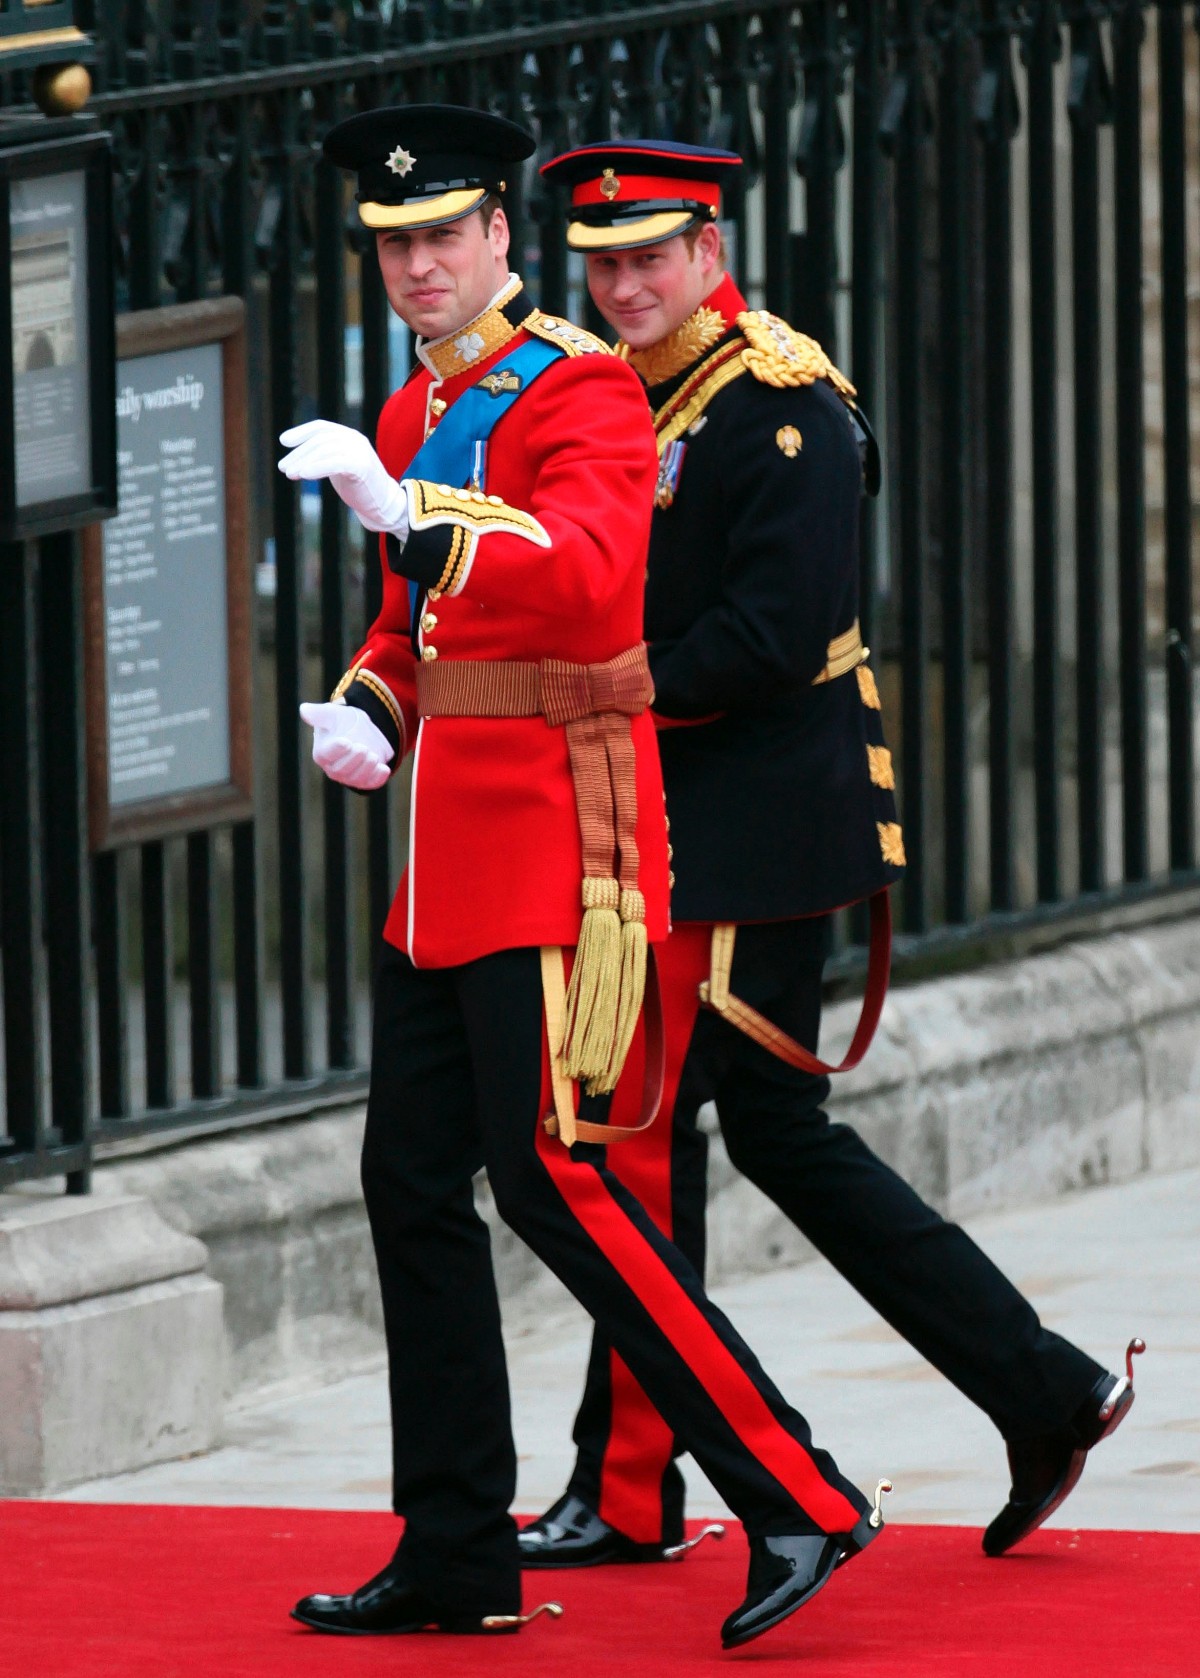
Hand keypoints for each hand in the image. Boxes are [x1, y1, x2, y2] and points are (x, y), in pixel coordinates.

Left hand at [278, 420, 409, 537]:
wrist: (384, 505)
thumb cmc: (360, 488)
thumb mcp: (339, 467)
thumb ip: (324, 457)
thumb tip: (294, 459)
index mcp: (349, 436)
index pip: (321, 427)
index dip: (301, 432)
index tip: (283, 441)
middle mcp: (355, 439)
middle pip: (320, 440)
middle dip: (298, 453)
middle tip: (282, 467)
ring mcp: (360, 451)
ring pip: (325, 450)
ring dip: (303, 461)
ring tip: (288, 474)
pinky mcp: (362, 466)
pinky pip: (334, 462)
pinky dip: (316, 467)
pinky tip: (303, 474)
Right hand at [299, 700, 392, 790]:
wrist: (361, 730)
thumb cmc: (341, 722)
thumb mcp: (332, 714)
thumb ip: (319, 713)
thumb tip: (304, 710)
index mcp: (322, 752)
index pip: (326, 755)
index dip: (336, 749)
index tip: (347, 741)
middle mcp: (333, 767)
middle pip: (341, 770)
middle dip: (354, 760)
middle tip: (363, 748)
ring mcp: (349, 776)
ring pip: (356, 779)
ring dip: (366, 768)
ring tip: (373, 755)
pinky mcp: (364, 780)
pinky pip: (370, 784)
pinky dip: (378, 778)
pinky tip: (384, 768)